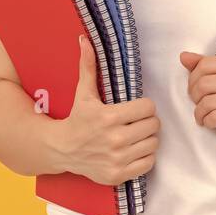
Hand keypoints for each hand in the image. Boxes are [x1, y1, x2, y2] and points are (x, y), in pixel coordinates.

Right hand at [56, 35, 159, 185]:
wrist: (61, 150)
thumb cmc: (77, 119)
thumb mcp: (83, 93)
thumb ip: (88, 66)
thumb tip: (85, 40)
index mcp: (109, 117)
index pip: (148, 108)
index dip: (144, 106)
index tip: (136, 108)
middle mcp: (115, 140)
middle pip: (153, 125)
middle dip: (147, 121)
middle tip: (136, 122)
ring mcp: (117, 159)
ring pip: (153, 144)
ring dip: (147, 138)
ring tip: (135, 135)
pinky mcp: (118, 174)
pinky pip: (148, 163)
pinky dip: (145, 156)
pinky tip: (133, 150)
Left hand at [179, 51, 215, 147]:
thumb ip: (204, 65)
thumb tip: (184, 56)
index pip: (205, 64)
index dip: (193, 78)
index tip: (194, 88)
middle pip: (204, 84)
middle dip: (194, 96)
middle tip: (197, 103)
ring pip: (208, 102)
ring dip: (199, 112)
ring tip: (202, 115)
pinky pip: (215, 117)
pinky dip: (206, 121)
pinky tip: (209, 122)